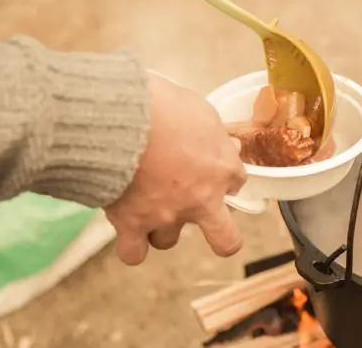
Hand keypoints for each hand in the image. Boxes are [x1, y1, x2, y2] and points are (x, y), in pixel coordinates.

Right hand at [103, 72, 246, 264]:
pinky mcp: (132, 224)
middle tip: (205, 218)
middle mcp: (200, 200)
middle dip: (221, 237)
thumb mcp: (202, 111)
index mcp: (222, 169)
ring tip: (146, 205)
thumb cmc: (165, 108)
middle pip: (225, 240)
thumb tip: (228, 144)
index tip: (211, 166)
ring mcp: (167, 216)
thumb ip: (216, 134)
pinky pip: (134, 252)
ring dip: (161, 226)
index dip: (223, 175)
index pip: (236, 182)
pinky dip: (132, 245)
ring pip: (169, 240)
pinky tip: (128, 231)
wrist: (124, 120)